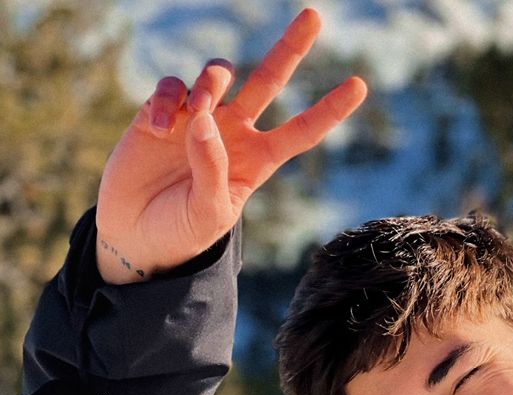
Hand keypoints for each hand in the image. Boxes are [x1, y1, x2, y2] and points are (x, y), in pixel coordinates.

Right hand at [95, 7, 366, 283]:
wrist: (135, 237)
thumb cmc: (181, 231)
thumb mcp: (208, 213)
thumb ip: (213, 169)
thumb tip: (205, 120)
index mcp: (259, 159)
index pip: (303, 130)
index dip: (331, 109)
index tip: (360, 84)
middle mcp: (234, 132)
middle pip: (269, 79)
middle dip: (292, 47)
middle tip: (315, 16)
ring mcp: (198, 118)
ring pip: (219, 73)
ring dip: (212, 83)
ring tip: (198, 110)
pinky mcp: (160, 114)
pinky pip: (171, 87)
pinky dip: (165, 100)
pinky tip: (155, 129)